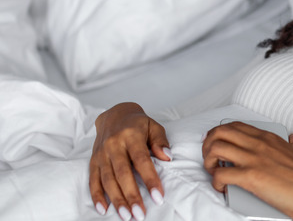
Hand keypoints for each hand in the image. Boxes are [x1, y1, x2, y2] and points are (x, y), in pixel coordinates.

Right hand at [89, 102, 170, 219]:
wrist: (114, 115)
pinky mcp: (93, 161)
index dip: (150, 179)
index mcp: (131, 136)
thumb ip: (160, 141)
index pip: (142, 160)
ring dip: (116, 200)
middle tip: (140, 213)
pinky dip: (96, 196)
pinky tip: (103, 209)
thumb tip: (167, 157)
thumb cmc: (138, 124)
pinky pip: (93, 180)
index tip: (159, 196)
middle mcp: (113, 145)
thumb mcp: (154, 126)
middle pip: (122, 173)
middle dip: (131, 195)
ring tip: (126, 216)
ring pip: (107, 180)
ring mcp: (101, 154)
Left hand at [202, 122, 292, 220]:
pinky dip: (215, 182)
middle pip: (221, 132)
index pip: (236, 125)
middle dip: (208, 144)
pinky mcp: (251, 177)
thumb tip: (292, 138)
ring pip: (216, 148)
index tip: (216, 144)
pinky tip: (221, 188)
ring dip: (208, 161)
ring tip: (214, 172)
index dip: (220, 133)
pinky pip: (220, 174)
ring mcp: (255, 159)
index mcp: (271, 138)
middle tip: (210, 158)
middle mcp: (260, 144)